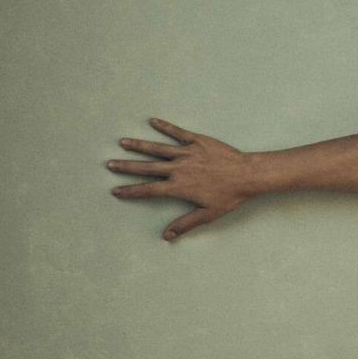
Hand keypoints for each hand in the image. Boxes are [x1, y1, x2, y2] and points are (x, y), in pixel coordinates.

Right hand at [106, 118, 253, 241]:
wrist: (248, 175)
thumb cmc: (230, 196)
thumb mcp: (207, 214)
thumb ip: (185, 224)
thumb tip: (166, 236)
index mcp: (179, 187)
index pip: (149, 190)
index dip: (131, 191)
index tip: (116, 191)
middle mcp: (178, 168)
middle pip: (147, 167)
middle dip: (127, 167)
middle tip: (110, 164)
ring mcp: (187, 153)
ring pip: (158, 148)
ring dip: (139, 145)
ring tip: (123, 142)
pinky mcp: (197, 141)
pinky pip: (177, 132)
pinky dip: (165, 126)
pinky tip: (152, 121)